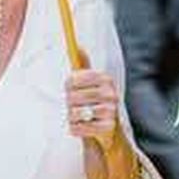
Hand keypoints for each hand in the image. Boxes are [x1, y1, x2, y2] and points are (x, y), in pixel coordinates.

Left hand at [64, 51, 127, 178]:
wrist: (108, 131)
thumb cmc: (94, 103)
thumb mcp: (91, 83)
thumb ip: (83, 66)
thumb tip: (78, 46)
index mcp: (105, 78)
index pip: (72, 79)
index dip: (67, 87)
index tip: (72, 90)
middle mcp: (111, 93)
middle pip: (71, 97)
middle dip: (69, 105)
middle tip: (77, 107)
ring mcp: (110, 111)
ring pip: (74, 113)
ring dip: (72, 117)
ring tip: (79, 117)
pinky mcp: (107, 128)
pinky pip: (78, 128)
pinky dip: (75, 129)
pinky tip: (81, 127)